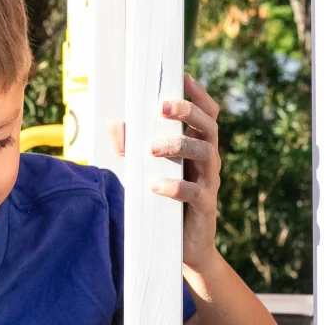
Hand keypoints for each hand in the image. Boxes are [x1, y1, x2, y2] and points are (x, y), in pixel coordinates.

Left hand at [105, 74, 224, 268]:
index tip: (182, 77)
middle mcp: (208, 159)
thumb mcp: (143, 170)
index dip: (198, 94)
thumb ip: (129, 148)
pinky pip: (195, 192)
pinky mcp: (205, 206)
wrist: (183, 248)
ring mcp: (209, 181)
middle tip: (161, 107)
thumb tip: (114, 122)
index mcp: (197, 145)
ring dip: (178, 145)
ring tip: (151, 148)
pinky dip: (175, 186)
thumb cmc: (163, 201)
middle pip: (208, 126)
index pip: (206, 114)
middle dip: (187, 111)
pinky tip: (155, 185)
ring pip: (205, 153)